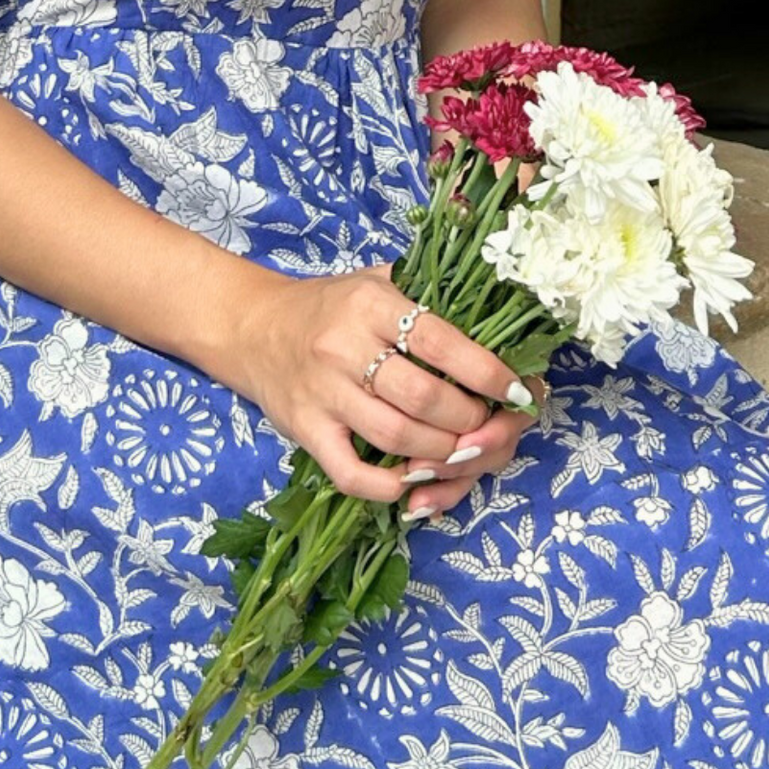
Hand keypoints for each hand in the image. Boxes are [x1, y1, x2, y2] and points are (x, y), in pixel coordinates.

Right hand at [231, 262, 538, 509]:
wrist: (252, 326)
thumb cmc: (328, 307)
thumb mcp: (376, 281)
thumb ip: (428, 294)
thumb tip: (503, 315)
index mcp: (371, 304)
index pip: (441, 341)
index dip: (487, 371)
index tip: (517, 390)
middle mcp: (345, 347)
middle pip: (424, 397)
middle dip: (470, 419)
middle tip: (487, 424)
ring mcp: (323, 392)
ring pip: (396, 436)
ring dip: (442, 453)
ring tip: (461, 450)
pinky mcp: (305, 430)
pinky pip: (350, 472)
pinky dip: (389, 486)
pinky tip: (414, 481)